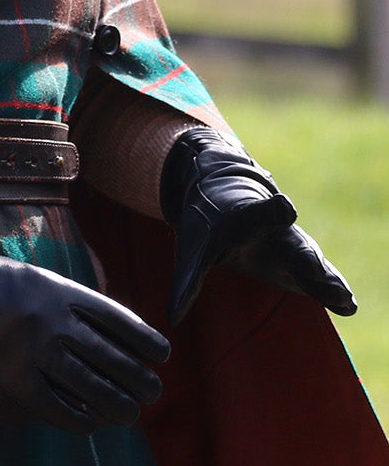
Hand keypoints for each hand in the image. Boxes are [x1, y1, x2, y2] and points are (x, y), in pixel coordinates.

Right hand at [0, 194, 169, 436]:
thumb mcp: (31, 278)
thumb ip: (65, 301)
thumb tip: (102, 330)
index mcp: (60, 290)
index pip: (118, 318)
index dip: (144, 339)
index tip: (162, 353)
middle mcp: (54, 321)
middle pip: (112, 357)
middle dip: (139, 377)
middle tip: (153, 390)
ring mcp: (34, 352)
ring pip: (91, 387)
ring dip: (117, 403)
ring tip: (131, 411)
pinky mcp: (12, 379)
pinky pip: (57, 407)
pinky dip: (79, 419)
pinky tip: (92, 424)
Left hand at [160, 128, 355, 324]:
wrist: (226, 201)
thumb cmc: (208, 225)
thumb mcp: (193, 249)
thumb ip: (186, 282)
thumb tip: (171, 318)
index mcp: (245, 217)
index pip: (260, 212)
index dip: (271, 210)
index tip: (285, 207)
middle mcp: (275, 230)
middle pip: (293, 241)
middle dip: (305, 256)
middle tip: (315, 269)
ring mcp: (291, 247)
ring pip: (313, 261)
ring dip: (327, 279)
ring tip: (344, 299)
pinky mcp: (301, 266)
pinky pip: (320, 277)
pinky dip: (332, 289)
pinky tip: (348, 305)